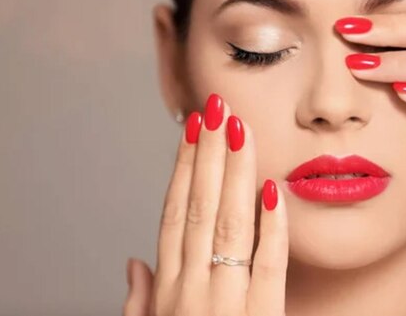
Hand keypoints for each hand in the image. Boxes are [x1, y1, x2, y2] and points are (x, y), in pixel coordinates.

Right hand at [123, 94, 288, 315]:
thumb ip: (140, 299)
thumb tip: (133, 263)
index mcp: (168, 289)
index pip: (174, 213)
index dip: (184, 167)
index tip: (194, 130)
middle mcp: (193, 288)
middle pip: (200, 207)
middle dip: (209, 152)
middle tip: (217, 109)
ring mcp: (227, 302)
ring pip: (231, 224)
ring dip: (235, 171)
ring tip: (240, 129)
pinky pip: (270, 264)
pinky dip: (271, 225)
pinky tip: (272, 189)